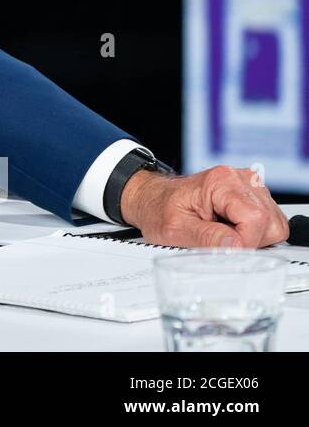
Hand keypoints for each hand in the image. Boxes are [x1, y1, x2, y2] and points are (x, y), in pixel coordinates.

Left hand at [120, 165, 288, 247]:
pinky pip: (270, 223)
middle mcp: (240, 178)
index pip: (256, 219)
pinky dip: (253, 232)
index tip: (224, 247)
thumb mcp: (175, 229)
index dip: (243, 242)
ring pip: (275, 224)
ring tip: (221, 231)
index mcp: (222, 181)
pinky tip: (230, 228)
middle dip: (249, 241)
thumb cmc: (159, 209)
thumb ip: (207, 238)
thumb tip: (237, 247)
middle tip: (219, 239)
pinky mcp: (253, 195)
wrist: (152, 198)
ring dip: (252, 237)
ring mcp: (250, 186)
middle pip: (271, 223)